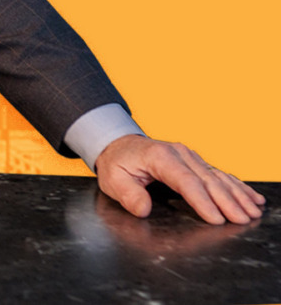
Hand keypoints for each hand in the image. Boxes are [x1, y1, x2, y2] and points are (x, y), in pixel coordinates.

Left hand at [95, 134, 264, 223]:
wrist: (118, 144)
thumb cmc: (117, 163)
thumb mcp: (112, 179)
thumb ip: (128, 194)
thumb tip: (143, 209)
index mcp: (160, 157)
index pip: (185, 181)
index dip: (202, 201)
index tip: (216, 218)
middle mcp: (180, 154)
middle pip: (207, 180)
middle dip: (227, 201)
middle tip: (242, 220)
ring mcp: (190, 157)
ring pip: (218, 177)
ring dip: (237, 195)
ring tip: (253, 211)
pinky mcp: (196, 162)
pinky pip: (219, 174)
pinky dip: (237, 186)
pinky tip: (251, 197)